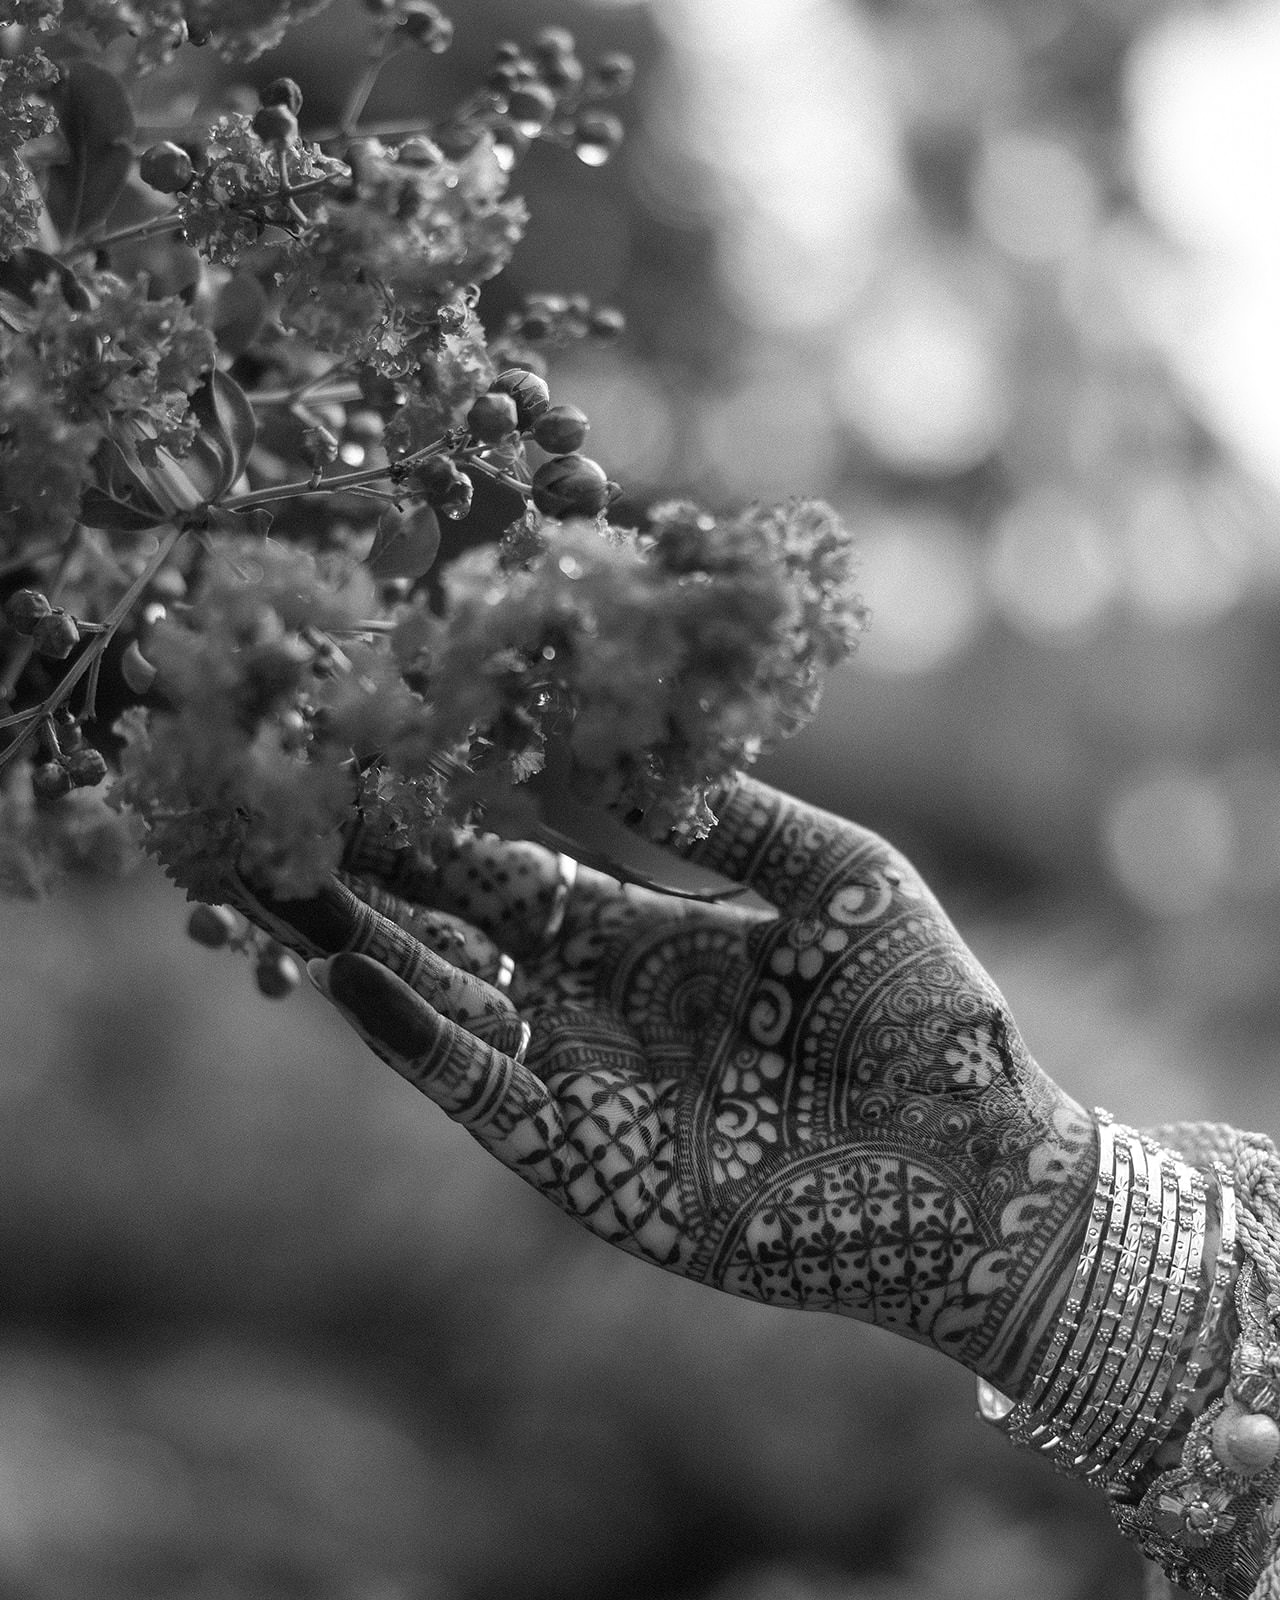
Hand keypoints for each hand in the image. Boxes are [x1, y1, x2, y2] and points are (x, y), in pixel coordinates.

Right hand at [234, 776, 1097, 1392]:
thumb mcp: (835, 874)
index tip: (363, 762)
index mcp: (648, 937)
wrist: (982, 1164)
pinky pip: (477, 1093)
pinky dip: (412, 1037)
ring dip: (352, 948)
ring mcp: (582, 1087)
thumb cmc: (926, 1012)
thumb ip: (728, 814)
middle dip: (360, 880)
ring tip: (266, 885)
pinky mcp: (584, 1166)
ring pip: (439, 1005)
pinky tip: (351, 976)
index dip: (436, 822)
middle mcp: (595, 1009)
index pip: (511, 870)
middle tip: (270, 815)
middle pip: (448, 934)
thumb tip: (622, 737)